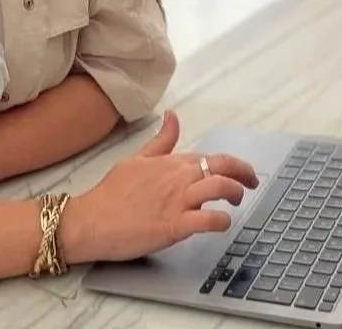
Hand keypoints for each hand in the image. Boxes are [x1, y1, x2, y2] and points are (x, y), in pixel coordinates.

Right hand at [58, 111, 258, 264]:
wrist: (89, 221)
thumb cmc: (111, 193)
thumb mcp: (136, 159)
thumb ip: (160, 141)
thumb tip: (172, 116)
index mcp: (171, 163)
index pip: (213, 157)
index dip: (235, 164)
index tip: (243, 172)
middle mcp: (178, 178)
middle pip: (224, 167)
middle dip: (245, 173)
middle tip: (253, 183)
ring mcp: (177, 201)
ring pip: (220, 188)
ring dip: (235, 194)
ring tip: (237, 202)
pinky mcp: (173, 226)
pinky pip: (207, 220)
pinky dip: (221, 221)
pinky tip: (222, 224)